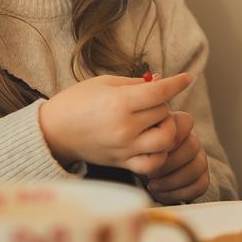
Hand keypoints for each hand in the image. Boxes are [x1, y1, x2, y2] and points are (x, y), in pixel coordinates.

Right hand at [36, 72, 191, 172]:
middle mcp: (124, 127)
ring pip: (166, 140)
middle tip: (152, 100)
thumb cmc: (77, 101)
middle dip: (163, 103)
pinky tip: (154, 143)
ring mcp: (124, 148)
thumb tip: (162, 81)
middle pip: (163, 113)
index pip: (160, 92)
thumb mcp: (105, 83)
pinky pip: (153, 163)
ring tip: (156, 122)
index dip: (178, 83)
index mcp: (119, 103)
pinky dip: (160, 154)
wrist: (53, 131)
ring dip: (167, 128)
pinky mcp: (122, 163)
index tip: (187, 78)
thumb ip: (136, 83)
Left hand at [144, 112, 210, 203]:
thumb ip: (143, 137)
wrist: (138, 167)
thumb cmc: (136, 153)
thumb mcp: (135, 142)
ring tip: (153, 185)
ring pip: (198, 166)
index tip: (150, 151)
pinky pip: (201, 184)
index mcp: (176, 126)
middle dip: (167, 163)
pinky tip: (162, 193)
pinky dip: (180, 192)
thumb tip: (144, 136)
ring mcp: (197, 158)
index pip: (185, 123)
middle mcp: (190, 140)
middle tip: (148, 172)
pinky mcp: (200, 177)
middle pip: (192, 146)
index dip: (168, 139)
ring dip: (173, 180)